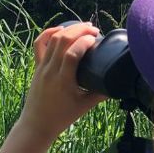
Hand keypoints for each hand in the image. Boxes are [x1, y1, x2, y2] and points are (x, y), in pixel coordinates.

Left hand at [18, 22, 107, 141]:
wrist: (36, 125)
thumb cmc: (62, 117)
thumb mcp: (84, 106)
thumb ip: (101, 94)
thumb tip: (117, 84)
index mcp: (63, 80)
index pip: (72, 53)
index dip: (85, 41)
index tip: (96, 39)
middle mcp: (51, 70)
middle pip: (62, 40)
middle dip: (79, 30)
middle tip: (94, 29)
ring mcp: (42, 67)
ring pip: (52, 39)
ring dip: (68, 29)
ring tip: (83, 27)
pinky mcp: (37, 67)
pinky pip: (39, 44)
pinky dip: (48, 33)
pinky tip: (61, 29)